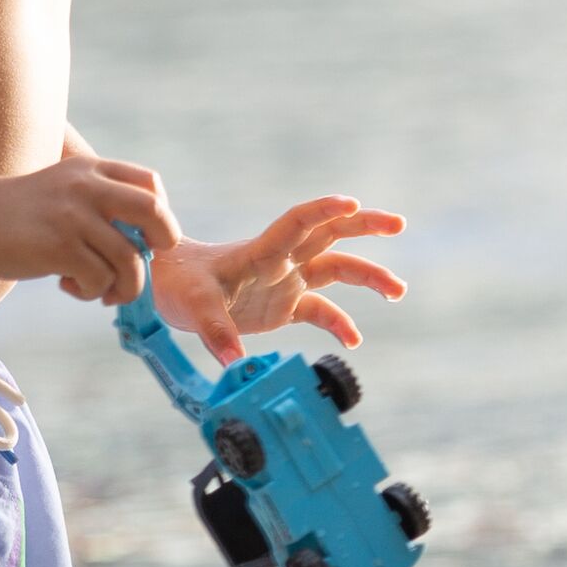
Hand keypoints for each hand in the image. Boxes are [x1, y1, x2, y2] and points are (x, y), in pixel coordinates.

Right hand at [0, 157, 183, 307]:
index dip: (160, 215)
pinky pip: (100, 279)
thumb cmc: (22, 213)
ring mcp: (74, 216)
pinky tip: (69, 285)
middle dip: (162, 243)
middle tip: (140, 265)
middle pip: (154, 212)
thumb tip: (146, 243)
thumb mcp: (64, 188)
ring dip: (122, 285)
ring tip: (99, 289)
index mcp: (92, 169)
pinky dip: (92, 291)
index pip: (150, 185)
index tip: (144, 237)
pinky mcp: (59, 247)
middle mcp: (88, 187)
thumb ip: (101, 201)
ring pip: (130, 259)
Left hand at [152, 195, 406, 363]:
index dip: (325, 210)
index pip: (299, 222)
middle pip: (331, 234)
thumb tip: (234, 362)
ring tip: (398, 291)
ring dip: (368, 276)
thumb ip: (216, 332)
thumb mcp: (194, 307)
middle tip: (399, 224)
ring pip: (337, 269)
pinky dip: (340, 323)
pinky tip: (353, 340)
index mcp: (262, 252)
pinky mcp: (284, 305)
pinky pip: (322, 311)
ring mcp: (286, 281)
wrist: (167, 289)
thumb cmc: (178, 285)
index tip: (353, 204)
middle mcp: (281, 261)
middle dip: (366, 226)